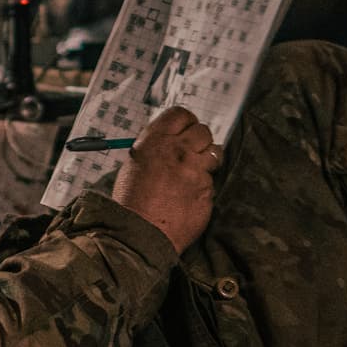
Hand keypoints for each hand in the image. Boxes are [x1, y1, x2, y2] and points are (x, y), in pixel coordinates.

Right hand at [110, 106, 219, 253]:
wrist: (140, 232)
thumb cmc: (132, 200)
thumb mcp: (135, 163)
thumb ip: (156, 148)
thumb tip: (171, 141)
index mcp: (156, 141)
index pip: (181, 114)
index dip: (185, 121)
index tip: (186, 129)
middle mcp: (178, 151)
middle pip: (202, 131)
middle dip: (199, 140)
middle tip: (191, 152)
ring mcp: (196, 170)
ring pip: (215, 153)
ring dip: (207, 159)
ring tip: (194, 172)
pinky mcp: (207, 190)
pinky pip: (211, 180)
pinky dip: (203, 185)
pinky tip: (189, 195)